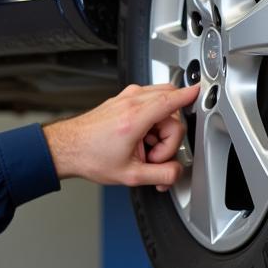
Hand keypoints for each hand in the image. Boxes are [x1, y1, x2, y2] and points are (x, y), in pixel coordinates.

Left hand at [42, 83, 198, 189]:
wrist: (66, 148)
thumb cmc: (89, 156)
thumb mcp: (130, 175)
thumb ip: (162, 175)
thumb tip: (176, 172)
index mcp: (135, 118)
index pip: (172, 99)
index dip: (190, 95)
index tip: (200, 91)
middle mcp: (131, 102)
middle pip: (171, 108)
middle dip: (169, 135)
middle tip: (154, 156)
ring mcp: (125, 98)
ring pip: (161, 105)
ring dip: (159, 130)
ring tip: (143, 150)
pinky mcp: (122, 100)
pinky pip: (148, 104)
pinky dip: (150, 123)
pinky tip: (139, 142)